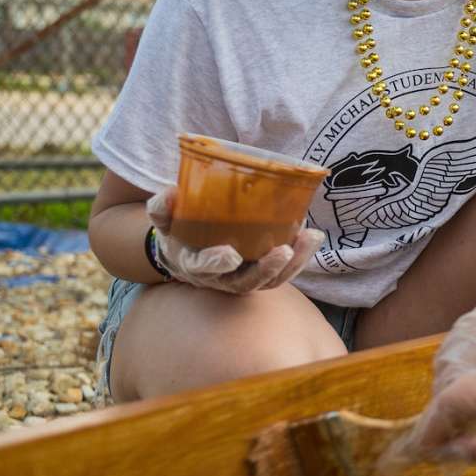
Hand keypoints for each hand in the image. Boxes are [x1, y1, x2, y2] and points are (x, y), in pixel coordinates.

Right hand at [145, 189, 322, 294]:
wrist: (186, 252)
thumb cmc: (178, 233)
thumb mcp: (164, 220)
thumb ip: (163, 208)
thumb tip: (171, 193)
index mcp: (194, 264)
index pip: (204, 268)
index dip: (216, 263)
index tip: (229, 253)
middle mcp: (221, 278)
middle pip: (246, 282)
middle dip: (267, 269)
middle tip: (284, 251)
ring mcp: (243, 278)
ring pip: (270, 281)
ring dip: (293, 264)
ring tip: (311, 238)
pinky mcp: (261, 273)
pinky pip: (282, 273)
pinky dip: (300, 258)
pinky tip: (312, 237)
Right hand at [392, 291, 475, 465]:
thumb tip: (449, 452)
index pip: (451, 403)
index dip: (433, 428)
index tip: (426, 446)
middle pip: (443, 386)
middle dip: (447, 410)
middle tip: (467, 419)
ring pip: (441, 366)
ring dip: (449, 386)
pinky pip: (450, 346)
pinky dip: (456, 363)